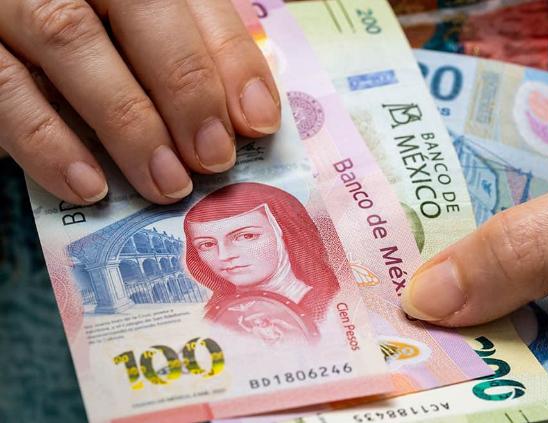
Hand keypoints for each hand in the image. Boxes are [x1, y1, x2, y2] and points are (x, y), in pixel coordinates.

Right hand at [0, 0, 279, 204]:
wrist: (8, 32)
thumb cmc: (94, 43)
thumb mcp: (142, 37)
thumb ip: (194, 52)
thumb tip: (253, 114)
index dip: (231, 59)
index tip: (258, 122)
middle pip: (137, 9)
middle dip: (186, 88)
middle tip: (213, 158)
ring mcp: (11, 2)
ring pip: (70, 40)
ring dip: (128, 123)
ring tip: (167, 184)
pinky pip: (4, 90)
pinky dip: (49, 143)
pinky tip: (90, 187)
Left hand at [401, 96, 547, 421]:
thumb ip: (529, 252)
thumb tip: (427, 301)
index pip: (543, 416)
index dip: (468, 392)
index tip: (400, 359)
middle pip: (530, 393)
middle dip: (462, 352)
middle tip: (389, 316)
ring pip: (528, 360)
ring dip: (475, 324)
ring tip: (413, 292)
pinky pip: (541, 328)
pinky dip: (502, 301)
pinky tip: (460, 275)